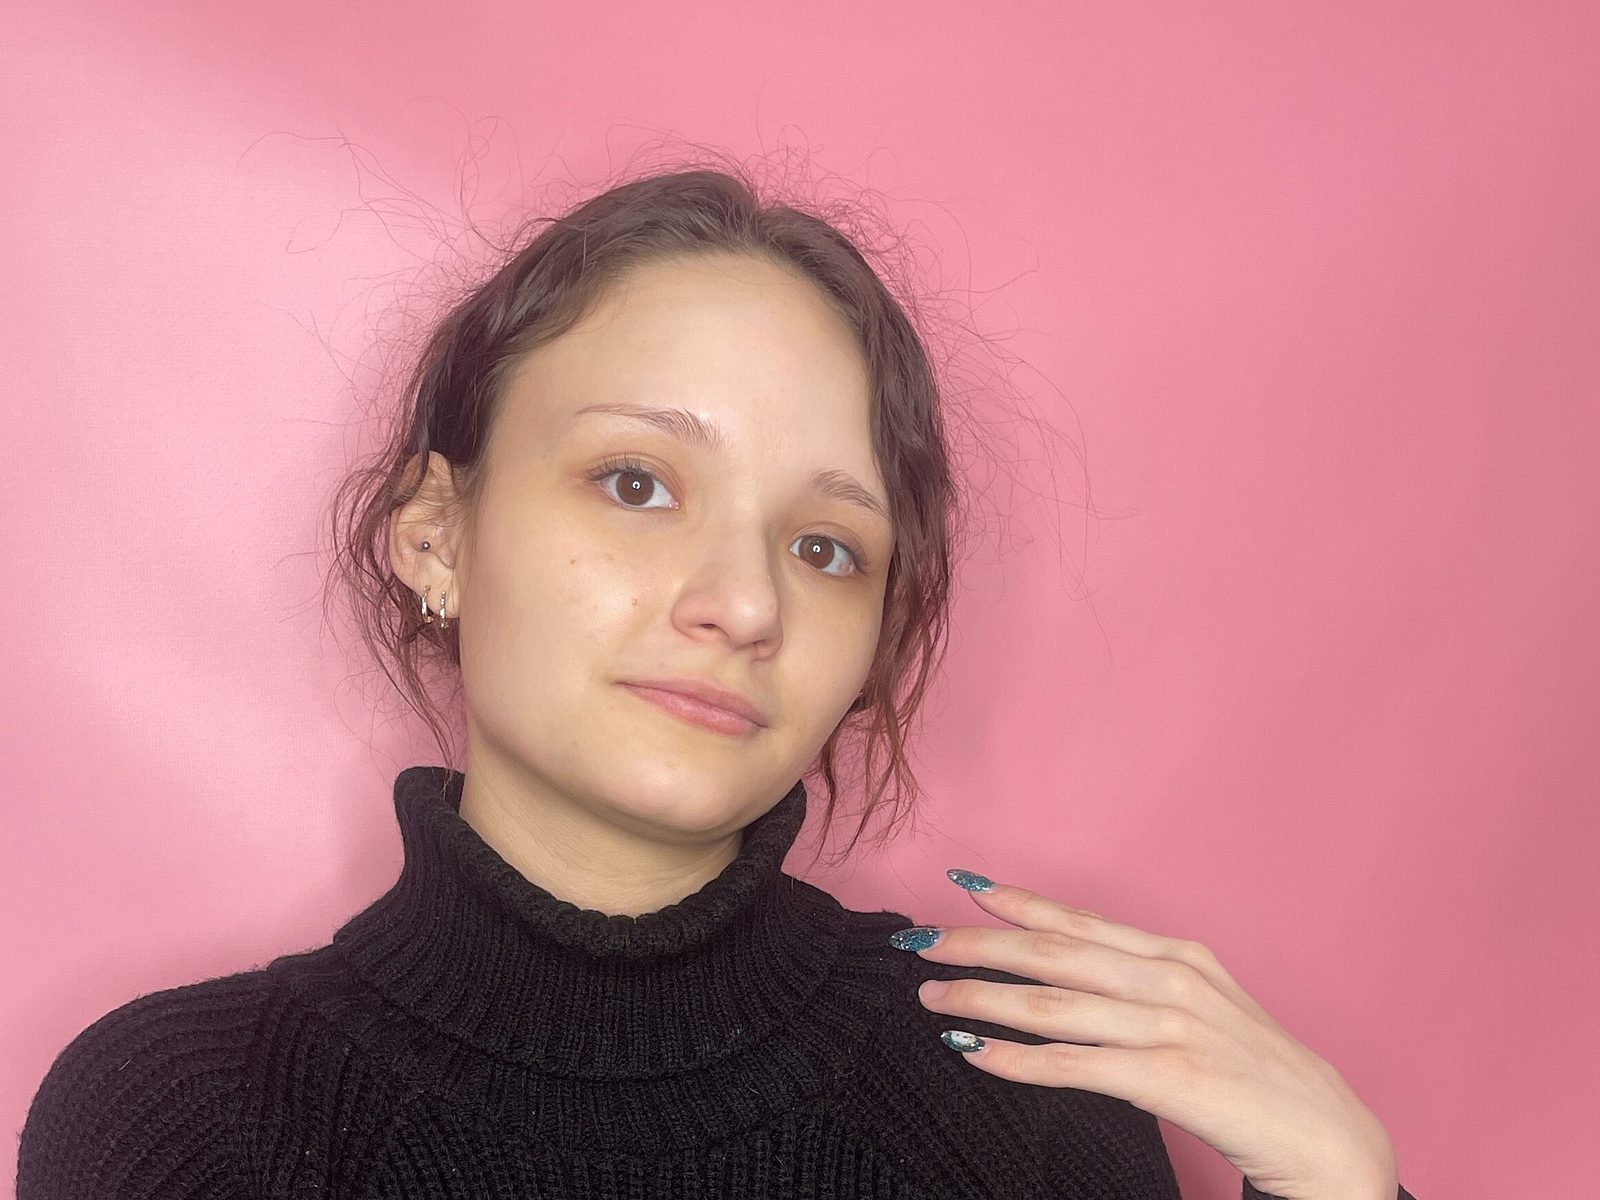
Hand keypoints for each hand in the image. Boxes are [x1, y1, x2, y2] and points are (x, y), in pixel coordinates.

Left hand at [892, 871, 1399, 1199]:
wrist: (1329, 1138)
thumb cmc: (1256, 1074)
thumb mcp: (1201, 1007)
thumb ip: (1138, 984)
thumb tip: (1063, 973)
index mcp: (1176, 955)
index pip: (1078, 919)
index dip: (1015, 900)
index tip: (961, 882)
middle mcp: (1171, 979)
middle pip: (1054, 951)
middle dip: (980, 944)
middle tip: (919, 942)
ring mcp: (1172, 1026)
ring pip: (1055, 1004)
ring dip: (984, 1000)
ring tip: (933, 998)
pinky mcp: (1173, 1079)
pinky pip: (1077, 1066)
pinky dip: (1019, 1060)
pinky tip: (976, 1055)